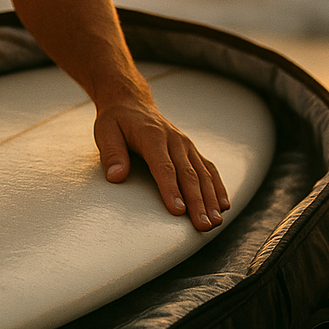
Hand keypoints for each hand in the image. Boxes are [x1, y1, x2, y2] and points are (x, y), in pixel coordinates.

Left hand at [93, 98, 230, 231]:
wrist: (132, 103)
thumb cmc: (116, 121)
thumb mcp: (105, 132)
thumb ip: (111, 154)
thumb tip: (116, 177)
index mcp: (152, 136)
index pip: (163, 166)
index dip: (171, 189)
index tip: (178, 211)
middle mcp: (174, 140)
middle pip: (188, 174)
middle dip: (197, 202)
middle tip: (203, 225)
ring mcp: (186, 145)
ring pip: (203, 174)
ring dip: (211, 199)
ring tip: (216, 222)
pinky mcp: (191, 150)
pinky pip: (209, 169)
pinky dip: (218, 187)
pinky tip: (224, 205)